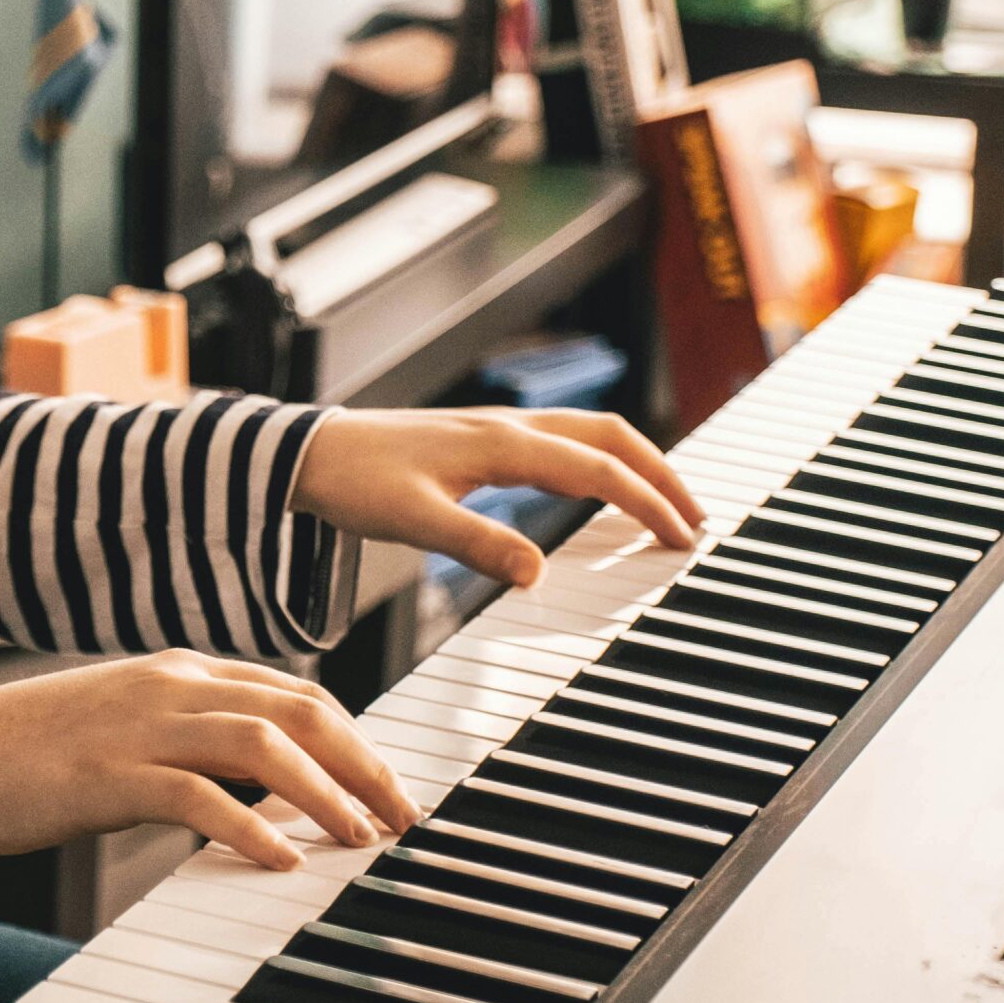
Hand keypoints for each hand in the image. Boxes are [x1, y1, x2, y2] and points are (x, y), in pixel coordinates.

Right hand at [0, 651, 421, 873]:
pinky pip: (195, 794)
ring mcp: (139, 726)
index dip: (354, 739)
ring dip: (324, 791)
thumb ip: (190, 747)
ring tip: (360, 837)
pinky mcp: (107, 773)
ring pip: (262, 743)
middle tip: (404, 816)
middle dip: (363, 763)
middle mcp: (170, 686)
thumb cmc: (27, 756)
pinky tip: (280, 858)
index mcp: (179, 673)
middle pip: (298, 709)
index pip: (294, 693)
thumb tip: (260, 790)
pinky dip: (247, 824)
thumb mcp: (124, 733)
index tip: (390, 786)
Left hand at [289, 404, 704, 590]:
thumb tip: (539, 574)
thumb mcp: (414, 520)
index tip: (681, 538)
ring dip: (635, 461)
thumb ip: (478, 545)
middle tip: (696, 519)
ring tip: (665, 503)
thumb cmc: (355, 481)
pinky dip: (600, 460)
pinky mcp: (484, 439)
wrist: (307, 453)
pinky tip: (600, 487)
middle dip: (661, 474)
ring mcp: (498, 428)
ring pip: (589, 432)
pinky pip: (562, 441)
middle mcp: (509, 428)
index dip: (646, 502)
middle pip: (610, 437)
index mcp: (502, 445)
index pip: (597, 469)